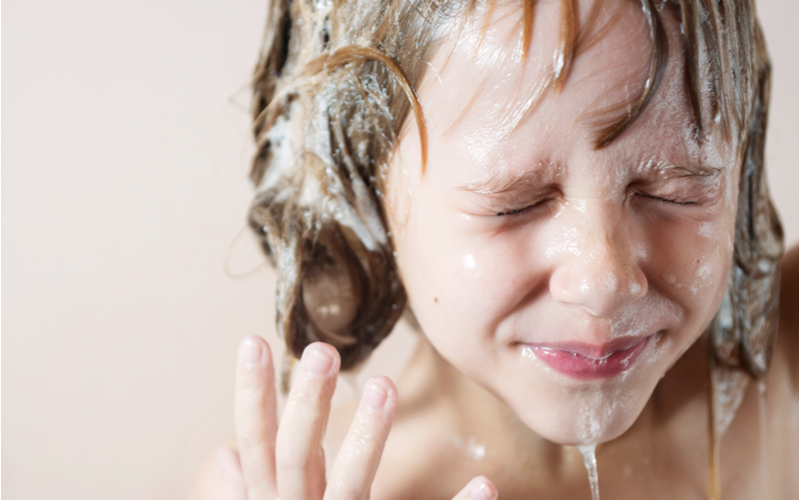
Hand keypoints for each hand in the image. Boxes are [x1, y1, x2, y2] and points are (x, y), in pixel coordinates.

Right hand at [219, 335, 497, 499]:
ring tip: (385, 386)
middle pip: (296, 457)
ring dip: (368, 438)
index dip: (252, 396)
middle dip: (306, 404)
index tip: (253, 341)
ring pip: (351, 488)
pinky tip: (485, 485)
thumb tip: (222, 456)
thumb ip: (247, 492)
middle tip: (322, 351)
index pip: (256, 443)